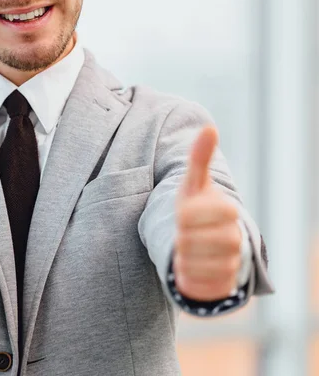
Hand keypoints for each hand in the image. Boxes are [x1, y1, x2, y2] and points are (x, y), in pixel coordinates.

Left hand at [173, 126, 240, 301]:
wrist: (210, 242)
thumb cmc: (197, 208)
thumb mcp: (194, 183)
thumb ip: (199, 158)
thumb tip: (208, 127)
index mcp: (227, 210)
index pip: (186, 215)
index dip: (179, 215)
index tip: (184, 213)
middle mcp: (235, 238)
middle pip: (184, 241)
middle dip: (177, 237)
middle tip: (184, 234)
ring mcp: (232, 263)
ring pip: (189, 264)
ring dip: (180, 258)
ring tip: (187, 250)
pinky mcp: (225, 286)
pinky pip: (194, 285)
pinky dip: (184, 278)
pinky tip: (189, 268)